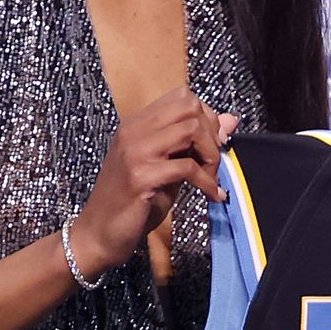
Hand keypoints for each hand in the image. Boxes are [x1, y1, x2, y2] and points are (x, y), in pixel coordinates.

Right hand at [73, 88, 238, 276]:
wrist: (98, 234)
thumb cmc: (132, 202)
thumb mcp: (167, 167)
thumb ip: (194, 144)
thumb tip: (231, 121)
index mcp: (136, 125)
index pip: (182, 96)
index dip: (207, 116)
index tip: (215, 142)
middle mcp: (133, 131)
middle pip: (188, 107)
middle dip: (211, 133)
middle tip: (213, 162)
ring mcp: (135, 152)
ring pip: (190, 129)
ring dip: (210, 155)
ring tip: (211, 178)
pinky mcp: (140, 176)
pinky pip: (186, 167)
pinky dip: (207, 182)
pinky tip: (211, 195)